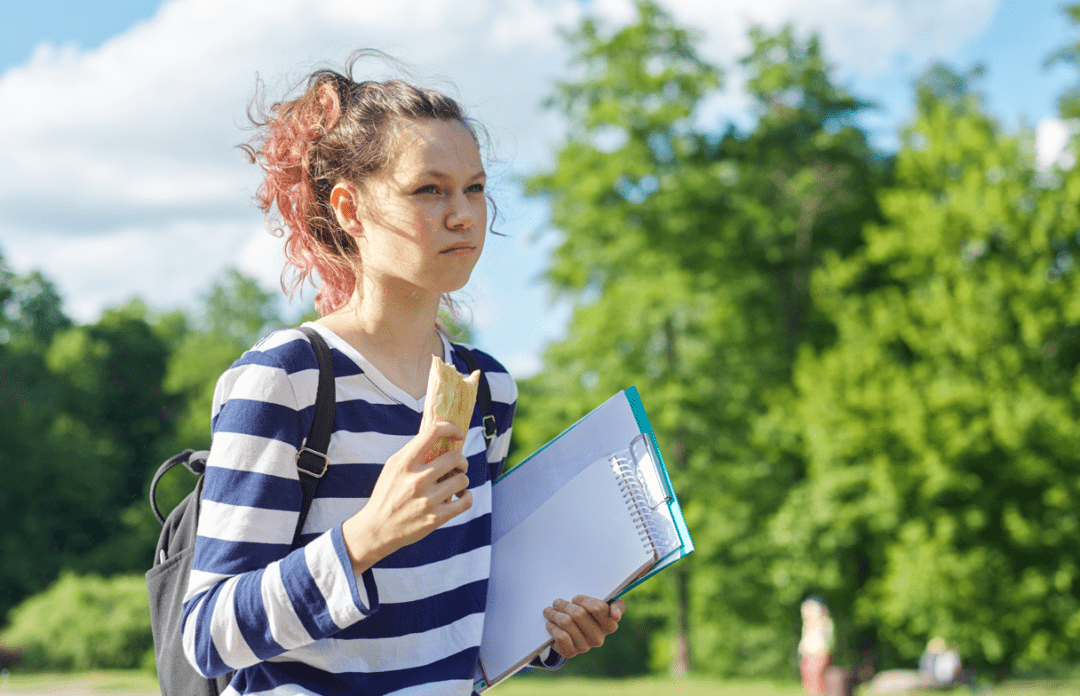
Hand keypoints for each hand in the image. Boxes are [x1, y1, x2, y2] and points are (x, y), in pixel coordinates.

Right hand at [341, 421, 471, 573]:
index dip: (451, 428)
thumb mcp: (393, 467)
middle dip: (461, 460)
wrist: (377, 529)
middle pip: (455, 457)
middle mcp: (416, 480)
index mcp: (405, 463)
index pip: (433, 432)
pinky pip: (466, 501)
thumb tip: (438, 433)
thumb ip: (413, 451)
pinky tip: (461, 496)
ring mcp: (427, 500)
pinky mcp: (436, 518)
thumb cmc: (387, 494)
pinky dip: (467, 497)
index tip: (458, 434)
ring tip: (455, 483)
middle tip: (458, 465)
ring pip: (463, 480)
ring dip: (463, 479)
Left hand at [542, 596, 624, 658]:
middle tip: (557, 602)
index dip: (583, 600)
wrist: (574, 633)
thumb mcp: (604, 606)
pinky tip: (550, 623)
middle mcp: (599, 638)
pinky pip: (560, 636)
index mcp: (610, 624)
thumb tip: (616, 615)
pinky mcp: (572, 652)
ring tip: (550, 610)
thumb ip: (616, 604)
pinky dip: (553, 627)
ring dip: (554, 614)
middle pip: (578, 613)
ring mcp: (585, 646)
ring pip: (566, 623)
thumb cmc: (590, 614)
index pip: (597, 607)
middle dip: (564, 605)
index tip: (576, 598)